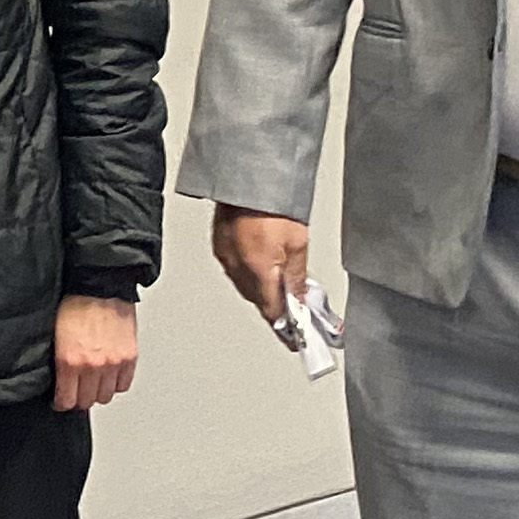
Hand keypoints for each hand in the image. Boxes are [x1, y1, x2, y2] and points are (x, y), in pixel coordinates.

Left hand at [51, 295, 139, 409]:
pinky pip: (124, 384)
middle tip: (75, 391)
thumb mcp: (55, 333)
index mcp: (70, 360)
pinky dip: (116, 383)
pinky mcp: (129, 357)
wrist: (100, 285)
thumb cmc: (75, 302)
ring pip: (106, 395)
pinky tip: (108, 375)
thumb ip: (59, 359)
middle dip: (79, 398)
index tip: (60, 401)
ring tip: (92, 382)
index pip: (67, 400)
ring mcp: (113, 363)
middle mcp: (93, 365)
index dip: (62, 403)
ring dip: (98, 391)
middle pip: (87, 401)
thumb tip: (57, 377)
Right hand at [211, 206, 310, 328]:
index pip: (272, 311)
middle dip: (274, 307)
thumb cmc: (273, 204)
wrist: (249, 178)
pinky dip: (249, 275)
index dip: (284, 328)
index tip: (293, 339)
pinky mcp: (220, 246)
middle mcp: (237, 266)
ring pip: (245, 287)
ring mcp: (225, 256)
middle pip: (257, 300)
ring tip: (279, 285)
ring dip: (262, 290)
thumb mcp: (298, 243)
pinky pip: (234, 270)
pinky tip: (261, 268)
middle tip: (292, 309)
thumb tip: (298, 299)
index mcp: (258, 269)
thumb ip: (297, 277)